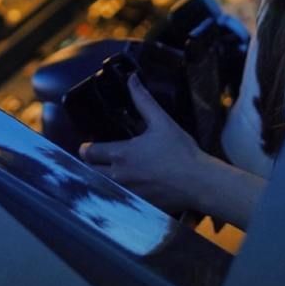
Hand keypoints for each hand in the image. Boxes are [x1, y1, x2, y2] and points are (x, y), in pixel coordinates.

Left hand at [79, 74, 207, 213]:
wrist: (198, 182)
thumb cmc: (180, 151)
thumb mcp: (161, 121)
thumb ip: (143, 100)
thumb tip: (131, 79)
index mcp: (121, 154)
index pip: (89, 153)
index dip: (86, 148)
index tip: (87, 146)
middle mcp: (119, 176)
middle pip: (90, 172)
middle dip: (90, 165)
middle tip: (95, 160)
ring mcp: (127, 194)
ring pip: (101, 188)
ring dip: (100, 180)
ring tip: (106, 173)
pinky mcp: (138, 206)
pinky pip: (117, 200)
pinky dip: (115, 194)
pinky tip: (124, 189)